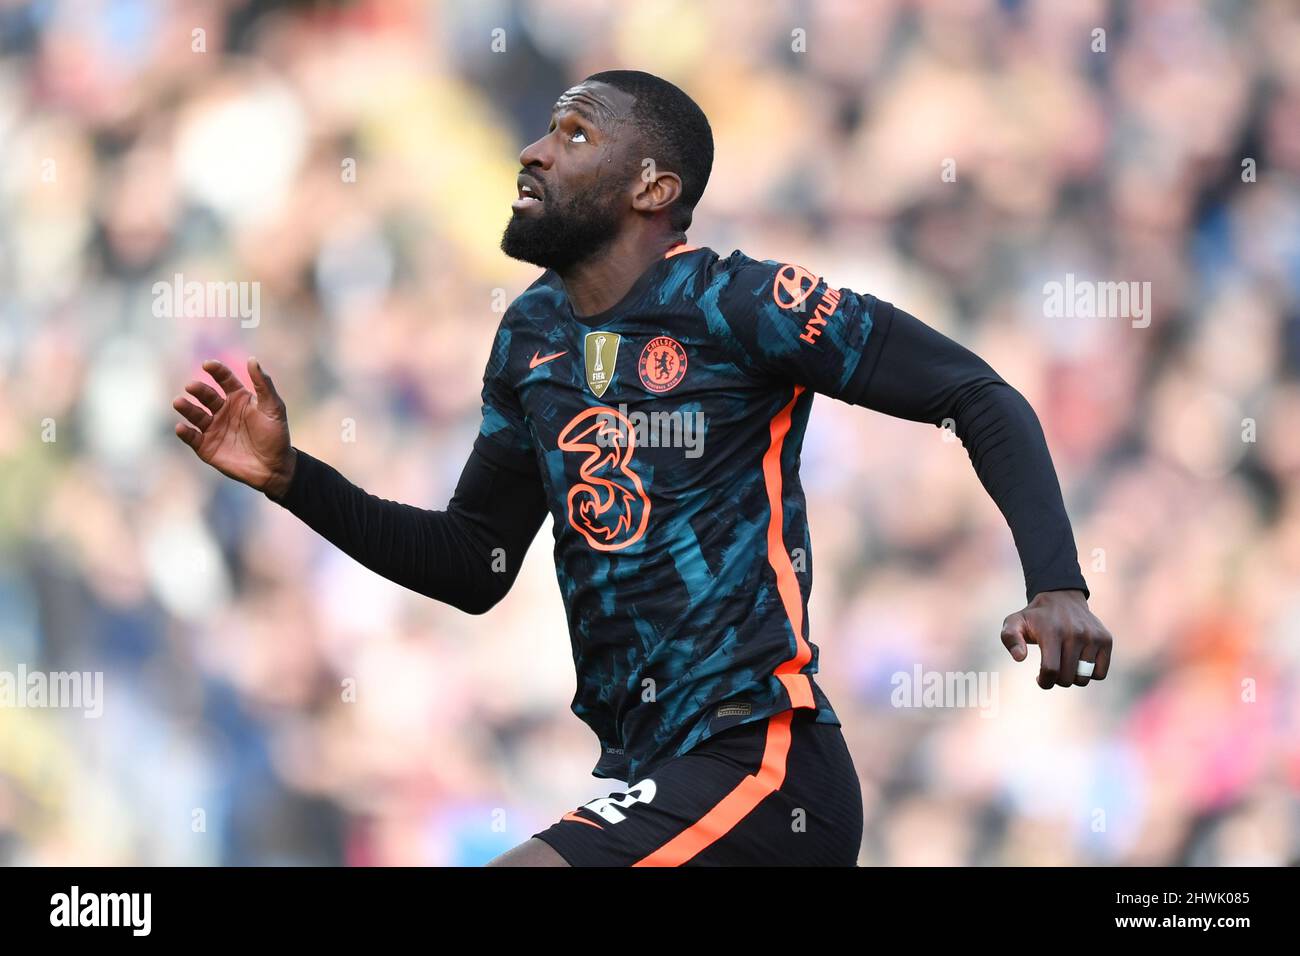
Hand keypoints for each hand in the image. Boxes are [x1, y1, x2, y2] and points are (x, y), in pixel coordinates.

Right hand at [173, 357, 296, 498]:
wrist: (275, 467)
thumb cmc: (276, 436)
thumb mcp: (274, 408)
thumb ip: (263, 385)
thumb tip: (252, 360)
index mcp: (239, 398)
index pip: (224, 379)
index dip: (216, 370)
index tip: (208, 365)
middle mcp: (223, 411)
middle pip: (206, 395)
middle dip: (198, 390)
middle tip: (192, 387)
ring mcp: (213, 428)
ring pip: (195, 415)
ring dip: (186, 408)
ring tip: (179, 402)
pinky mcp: (207, 447)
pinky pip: (192, 438)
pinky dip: (185, 433)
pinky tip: (181, 427)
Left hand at [1000, 589, 1112, 688]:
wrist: (1061, 597)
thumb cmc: (1035, 617)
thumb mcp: (1014, 622)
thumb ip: (1010, 638)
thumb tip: (1020, 657)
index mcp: (1052, 632)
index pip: (1051, 670)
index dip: (1044, 682)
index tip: (1039, 678)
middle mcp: (1075, 633)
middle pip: (1067, 678)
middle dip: (1056, 680)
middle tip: (1052, 668)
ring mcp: (1093, 636)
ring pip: (1084, 678)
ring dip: (1073, 678)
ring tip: (1065, 666)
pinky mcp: (1105, 639)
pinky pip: (1100, 673)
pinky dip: (1090, 674)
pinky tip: (1079, 663)